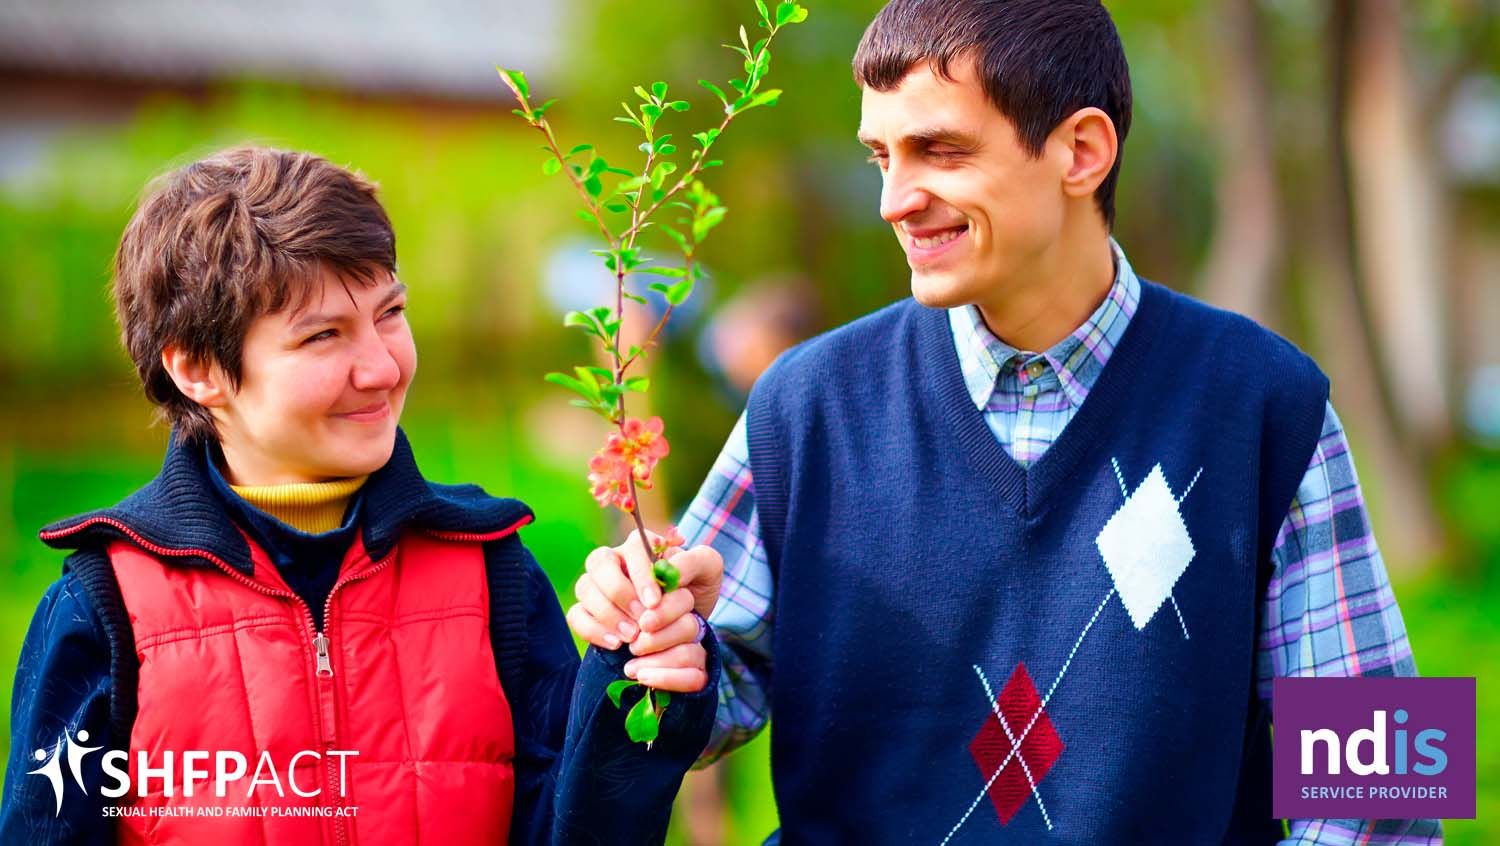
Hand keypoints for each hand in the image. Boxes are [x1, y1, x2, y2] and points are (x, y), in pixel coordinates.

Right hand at [565, 529, 722, 691]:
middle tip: (641, 621)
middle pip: (598, 563)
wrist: (689, 622)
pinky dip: (592, 630)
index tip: (654, 602)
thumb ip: (694, 562)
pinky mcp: (587, 612)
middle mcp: (614, 560)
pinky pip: (576, 615)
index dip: (640, 574)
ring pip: (584, 588)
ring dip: (607, 614)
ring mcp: (597, 586)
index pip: (632, 547)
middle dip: (619, 594)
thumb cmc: (696, 589)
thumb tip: (668, 570)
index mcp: (641, 546)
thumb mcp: (708, 571)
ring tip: (632, 637)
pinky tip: (615, 644)